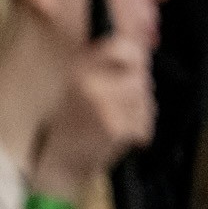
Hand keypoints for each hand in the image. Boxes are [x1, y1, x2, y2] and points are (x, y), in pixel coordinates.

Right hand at [30, 36, 153, 195]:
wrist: (61, 163)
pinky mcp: (118, 127)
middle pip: (141, 77)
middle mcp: (92, 83)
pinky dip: (140, 130)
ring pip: (146, 100)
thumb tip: (143, 49)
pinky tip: (119, 136)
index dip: (137, 52)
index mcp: (80, 69)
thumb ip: (108, 68)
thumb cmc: (75, 123)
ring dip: (140, 112)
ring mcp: (106, 105)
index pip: (121, 45)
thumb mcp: (82, 86)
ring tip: (116, 122)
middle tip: (121, 104)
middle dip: (138, 91)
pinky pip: (146, 122)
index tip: (138, 62)